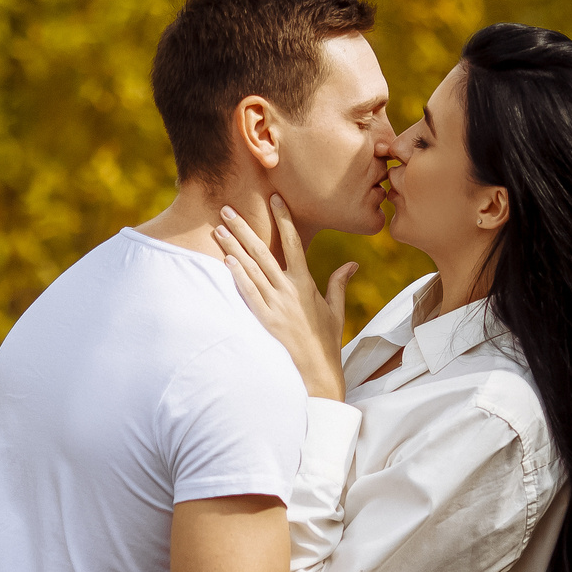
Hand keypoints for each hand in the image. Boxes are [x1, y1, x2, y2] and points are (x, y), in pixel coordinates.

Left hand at [215, 197, 354, 400]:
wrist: (317, 373)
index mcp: (306, 284)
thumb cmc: (326, 343)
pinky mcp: (263, 320)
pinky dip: (238, 276)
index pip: (294, 242)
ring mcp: (275, 305)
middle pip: (263, 251)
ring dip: (233, 247)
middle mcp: (289, 290)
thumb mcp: (335, 311)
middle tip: (227, 208)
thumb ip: (339, 284)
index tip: (274, 198)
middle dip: (244, 228)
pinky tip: (227, 260)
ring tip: (219, 229)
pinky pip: (248, 293)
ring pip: (251, 269)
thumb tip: (352, 263)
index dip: (284, 218)